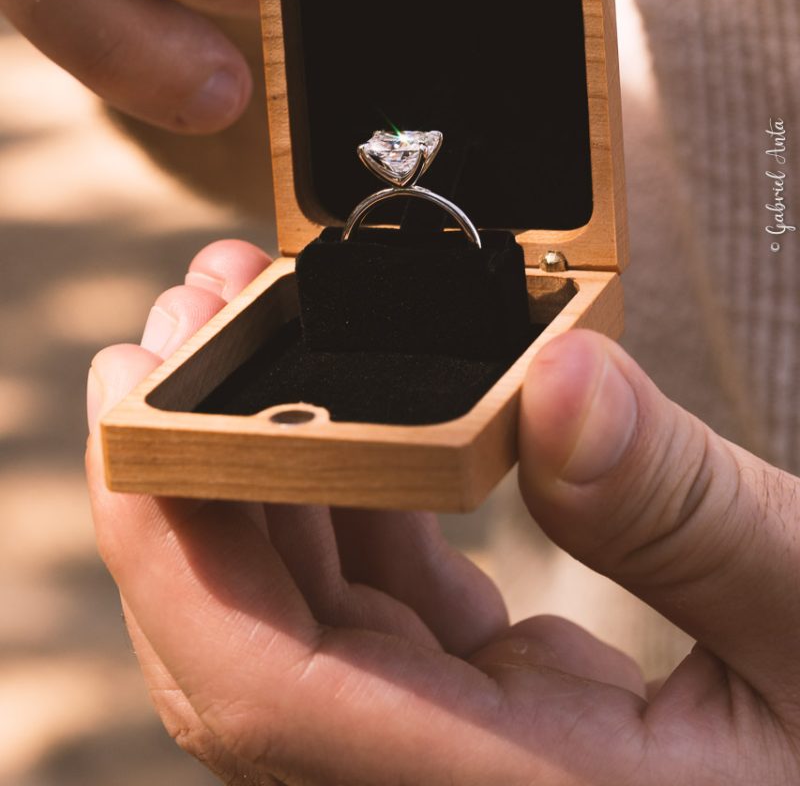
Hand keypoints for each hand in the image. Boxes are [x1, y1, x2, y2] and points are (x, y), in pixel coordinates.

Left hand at [87, 239, 799, 784]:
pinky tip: (348, 417)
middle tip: (182, 324)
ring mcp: (471, 754)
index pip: (264, 692)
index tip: (133, 404)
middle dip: (188, 477)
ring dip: (264, 472)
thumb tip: (554, 377)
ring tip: (257, 332)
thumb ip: (685, 514)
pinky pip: (376, 608)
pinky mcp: (498, 713)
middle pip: (248, 646)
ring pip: (303, 618)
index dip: (169, 551)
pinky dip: (346, 503)